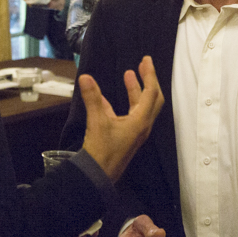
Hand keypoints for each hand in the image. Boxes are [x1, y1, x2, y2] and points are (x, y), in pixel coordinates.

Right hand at [80, 56, 163, 181]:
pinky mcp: (125, 137)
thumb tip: (86, 77)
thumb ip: (92, 99)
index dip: (149, 75)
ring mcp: (134, 132)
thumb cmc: (102, 151)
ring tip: (128, 75)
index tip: (146, 60)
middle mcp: (142, 125)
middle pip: (152, 99)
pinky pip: (127, 116)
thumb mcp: (97, 122)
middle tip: (142, 66)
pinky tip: (106, 99)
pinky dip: (121, 104)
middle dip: (148, 81)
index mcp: (140, 121)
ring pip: (139, 107)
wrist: (98, 176)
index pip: (151, 93)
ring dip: (135, 91)